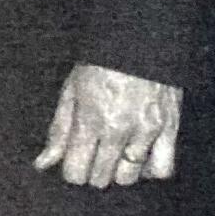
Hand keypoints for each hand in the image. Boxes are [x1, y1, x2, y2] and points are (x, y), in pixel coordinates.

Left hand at [34, 63, 182, 189]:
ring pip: (129, 177)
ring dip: (118, 172)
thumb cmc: (102, 62)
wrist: (140, 37)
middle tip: (94, 154)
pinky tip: (140, 159)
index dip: (72, 171)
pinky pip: (163, 168)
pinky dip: (149, 170)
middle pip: (101, 178)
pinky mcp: (170, 128)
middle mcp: (119, 130)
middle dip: (92, 171)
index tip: (74, 161)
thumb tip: (43, 163)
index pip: (76, 171)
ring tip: (115, 156)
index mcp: (91, 120)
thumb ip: (59, 131)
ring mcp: (147, 131)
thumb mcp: (71, 92)